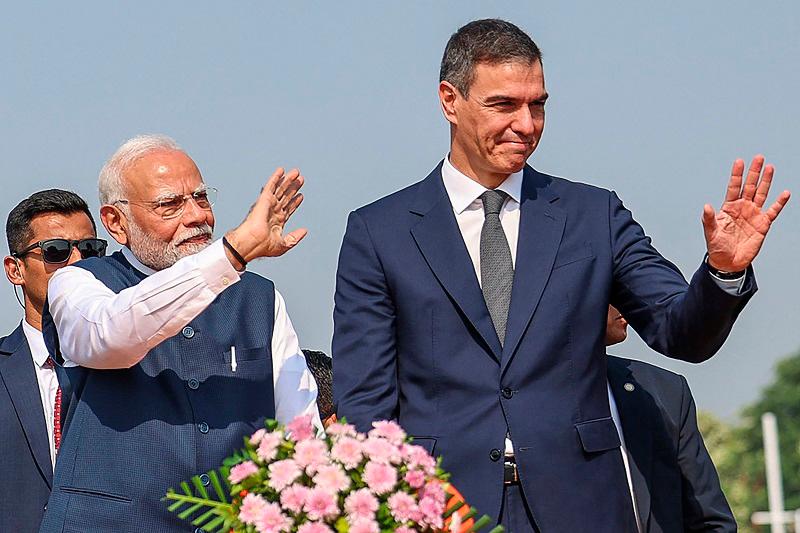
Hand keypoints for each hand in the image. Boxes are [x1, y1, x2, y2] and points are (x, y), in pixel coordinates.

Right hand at [224, 167, 306, 264]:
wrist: (252, 243)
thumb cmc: (263, 247)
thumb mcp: (284, 244)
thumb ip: (295, 237)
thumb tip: (304, 231)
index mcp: (277, 222)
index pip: (288, 209)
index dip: (295, 202)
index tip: (301, 196)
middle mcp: (272, 212)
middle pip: (285, 196)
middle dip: (293, 188)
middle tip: (301, 180)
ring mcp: (268, 205)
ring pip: (280, 189)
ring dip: (288, 181)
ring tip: (296, 173)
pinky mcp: (264, 200)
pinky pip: (270, 186)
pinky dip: (276, 178)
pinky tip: (281, 171)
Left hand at [703, 155, 789, 271]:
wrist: (728, 262)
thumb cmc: (717, 246)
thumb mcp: (711, 232)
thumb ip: (709, 219)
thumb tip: (706, 206)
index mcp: (728, 207)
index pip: (733, 187)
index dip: (736, 174)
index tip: (739, 161)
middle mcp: (742, 207)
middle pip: (749, 186)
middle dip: (754, 172)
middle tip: (759, 157)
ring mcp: (753, 214)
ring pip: (761, 194)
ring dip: (766, 181)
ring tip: (770, 167)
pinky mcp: (763, 224)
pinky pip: (773, 211)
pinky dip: (779, 202)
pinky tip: (785, 193)